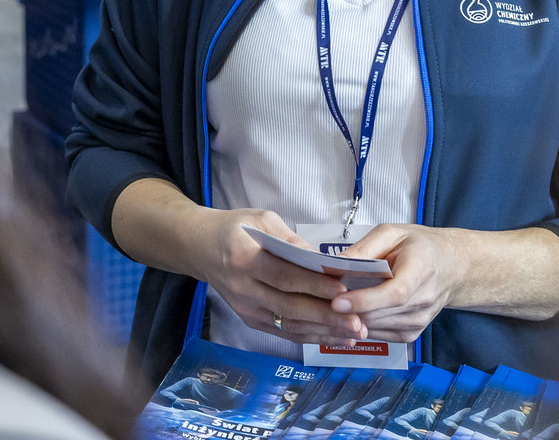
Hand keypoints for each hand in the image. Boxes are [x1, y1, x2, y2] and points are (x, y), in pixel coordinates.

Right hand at [189, 208, 366, 345]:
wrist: (200, 247)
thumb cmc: (235, 228)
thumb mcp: (262, 220)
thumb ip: (292, 240)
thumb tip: (323, 261)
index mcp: (244, 258)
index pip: (284, 276)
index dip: (313, 285)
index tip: (343, 290)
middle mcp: (243, 288)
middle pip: (289, 306)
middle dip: (326, 316)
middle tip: (358, 323)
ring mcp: (245, 308)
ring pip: (288, 325)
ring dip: (323, 332)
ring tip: (354, 335)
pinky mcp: (249, 319)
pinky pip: (282, 331)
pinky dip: (309, 336)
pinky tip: (333, 338)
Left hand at [329, 224, 465, 342]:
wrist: (451, 267)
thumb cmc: (420, 246)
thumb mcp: (392, 232)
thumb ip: (364, 248)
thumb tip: (335, 264)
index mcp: (421, 270)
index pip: (393, 293)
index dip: (364, 300)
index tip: (336, 301)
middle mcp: (423, 301)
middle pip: (380, 314)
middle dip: (347, 311)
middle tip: (319, 302)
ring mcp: (419, 321)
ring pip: (376, 328)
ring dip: (350, 321)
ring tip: (328, 308)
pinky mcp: (412, 333)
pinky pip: (380, 334)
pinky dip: (361, 327)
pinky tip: (348, 315)